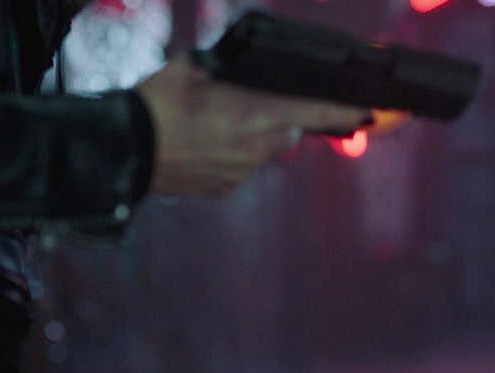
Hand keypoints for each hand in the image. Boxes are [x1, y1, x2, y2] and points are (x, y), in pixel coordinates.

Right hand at [136, 55, 371, 196]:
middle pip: (288, 131)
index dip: (345, 112)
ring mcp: (242, 173)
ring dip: (253, 136)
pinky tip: (205, 144)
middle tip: (247, 104)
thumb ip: (229, 65)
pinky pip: (243, 167)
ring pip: (265, 150)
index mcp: (257, 114)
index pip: (315, 113)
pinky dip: (233, 155)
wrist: (127, 151)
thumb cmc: (160, 104)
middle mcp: (258, 148)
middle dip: (278, 116)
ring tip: (215, 124)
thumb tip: (241, 61)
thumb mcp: (195, 67)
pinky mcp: (226, 188)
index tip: (367, 111)